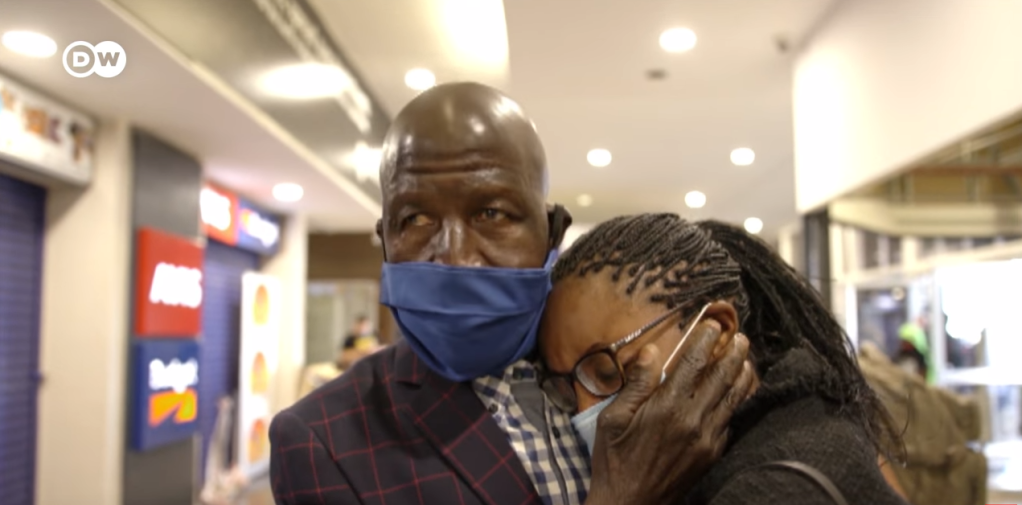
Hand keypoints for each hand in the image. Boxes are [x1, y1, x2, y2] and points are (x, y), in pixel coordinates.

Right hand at [585, 321, 754, 504]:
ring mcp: (706, 439)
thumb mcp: (613, 418)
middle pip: (722, 378)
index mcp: (667, 407)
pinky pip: (729, 423)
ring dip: (743, 376)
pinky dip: (736, 404)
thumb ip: (637, 384)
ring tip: (747, 360)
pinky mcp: (711, 455)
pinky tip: (736, 396)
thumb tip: (653, 351)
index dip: (705, 339)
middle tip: (740, 337)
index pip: (693, 363)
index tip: (711, 323)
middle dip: (734, 353)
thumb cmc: (615, 461)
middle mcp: (693, 420)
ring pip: (733, 400)